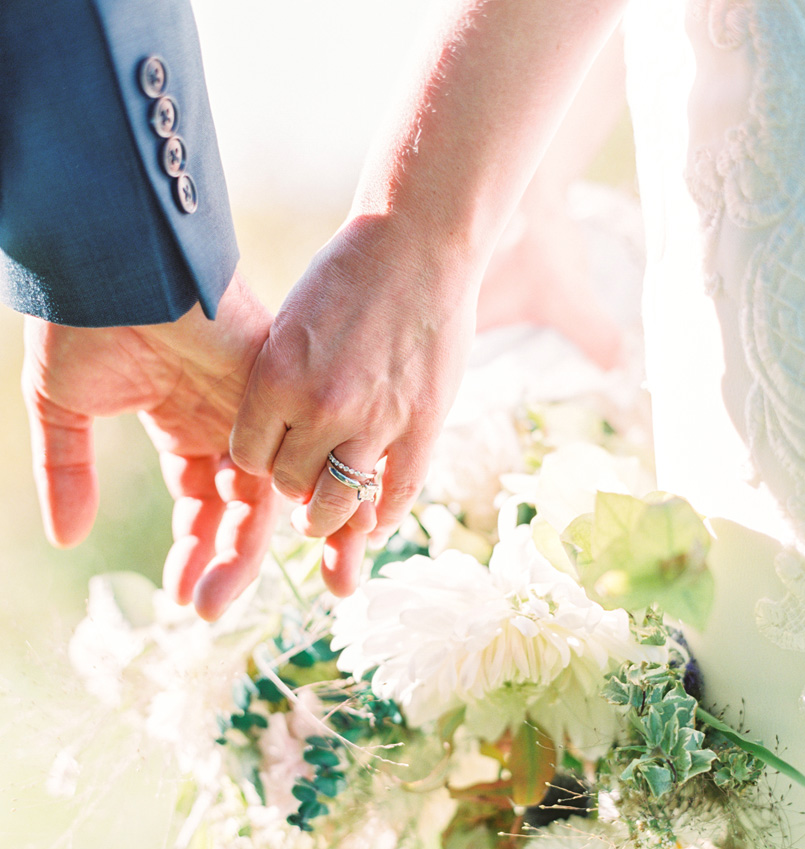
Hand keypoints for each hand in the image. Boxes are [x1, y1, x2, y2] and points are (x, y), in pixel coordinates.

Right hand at [21, 273, 279, 619]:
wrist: (106, 259)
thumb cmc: (81, 320)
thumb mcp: (64, 409)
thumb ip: (69, 473)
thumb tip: (66, 539)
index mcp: (185, 422)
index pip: (202, 500)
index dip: (193, 546)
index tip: (180, 593)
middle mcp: (228, 421)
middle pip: (239, 507)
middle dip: (224, 561)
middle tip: (206, 610)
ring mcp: (253, 408)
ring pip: (266, 493)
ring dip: (244, 549)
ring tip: (216, 599)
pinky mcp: (272, 391)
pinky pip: (290, 457)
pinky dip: (279, 505)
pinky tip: (257, 547)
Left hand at [230, 214, 478, 594]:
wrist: (417, 241)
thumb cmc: (349, 275)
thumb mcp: (291, 325)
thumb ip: (280, 384)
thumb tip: (276, 437)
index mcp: (276, 377)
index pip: (249, 457)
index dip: (260, 462)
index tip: (273, 456)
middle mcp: (321, 407)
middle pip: (290, 484)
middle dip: (294, 486)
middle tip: (304, 483)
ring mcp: (375, 421)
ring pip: (338, 502)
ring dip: (330, 516)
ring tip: (330, 514)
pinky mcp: (422, 426)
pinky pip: (397, 495)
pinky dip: (384, 516)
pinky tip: (377, 516)